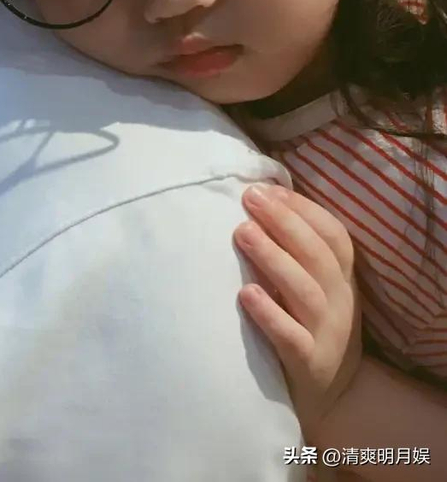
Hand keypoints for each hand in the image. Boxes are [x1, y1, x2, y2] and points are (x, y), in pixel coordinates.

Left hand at [234, 184, 361, 442]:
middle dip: (283, 222)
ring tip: (243, 233)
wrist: (329, 397)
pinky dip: (270, 315)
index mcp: (343, 276)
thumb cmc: (309, 323)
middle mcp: (341, 301)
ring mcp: (328, 334)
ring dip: (273, 259)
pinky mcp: (309, 365)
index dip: (301, 209)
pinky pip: (291, 338)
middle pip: (317, 255)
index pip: (332, 234)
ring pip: (305, 292)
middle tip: (249, 199)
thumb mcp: (315, 284)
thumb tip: (262, 196)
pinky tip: (245, 294)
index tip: (266, 188)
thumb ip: (297, 248)